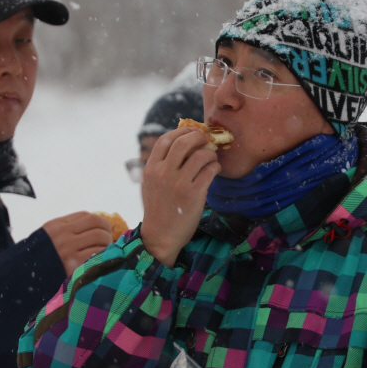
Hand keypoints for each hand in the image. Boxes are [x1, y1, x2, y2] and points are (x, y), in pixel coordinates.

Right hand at [41, 211, 112, 276]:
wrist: (25, 277)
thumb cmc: (40, 259)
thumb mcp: (49, 237)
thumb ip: (68, 230)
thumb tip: (96, 228)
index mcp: (57, 226)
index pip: (86, 216)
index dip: (100, 221)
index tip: (103, 229)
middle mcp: (63, 235)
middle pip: (97, 224)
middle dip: (107, 232)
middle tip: (107, 241)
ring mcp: (70, 250)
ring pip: (101, 238)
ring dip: (108, 244)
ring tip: (105, 251)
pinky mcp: (75, 265)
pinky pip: (98, 254)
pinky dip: (104, 255)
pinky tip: (101, 260)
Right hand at [140, 127, 220, 265]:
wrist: (161, 236)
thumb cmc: (158, 209)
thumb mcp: (151, 184)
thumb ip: (160, 166)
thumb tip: (181, 145)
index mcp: (151, 169)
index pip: (165, 140)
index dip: (181, 131)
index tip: (191, 131)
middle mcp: (163, 173)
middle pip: (183, 142)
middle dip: (198, 136)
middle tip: (206, 139)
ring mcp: (179, 183)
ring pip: (201, 155)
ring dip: (210, 153)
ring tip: (211, 159)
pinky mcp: (194, 194)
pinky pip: (210, 170)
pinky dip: (215, 167)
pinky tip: (214, 171)